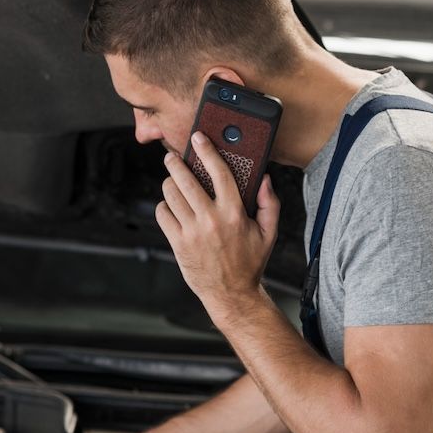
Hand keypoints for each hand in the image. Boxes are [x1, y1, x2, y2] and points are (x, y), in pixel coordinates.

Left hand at [156, 132, 279, 307]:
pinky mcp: (178, 243)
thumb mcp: (268, 233)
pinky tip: (173, 208)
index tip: (198, 138)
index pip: (220, 173)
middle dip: (176, 163)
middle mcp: (211, 220)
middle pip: (186, 179)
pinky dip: (164, 207)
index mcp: (235, 214)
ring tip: (174, 183)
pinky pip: (162, 214)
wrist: (231, 294)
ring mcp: (192, 232)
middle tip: (173, 157)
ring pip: (170, 194)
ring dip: (170, 184)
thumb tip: (264, 178)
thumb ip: (270, 203)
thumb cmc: (250, 262)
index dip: (207, 152)